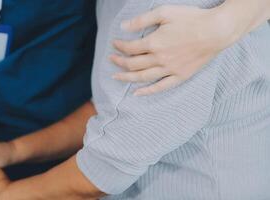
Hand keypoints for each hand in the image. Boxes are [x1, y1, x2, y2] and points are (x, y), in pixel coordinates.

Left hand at [110, 5, 237, 95]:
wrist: (217, 30)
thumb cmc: (192, 18)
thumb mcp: (164, 12)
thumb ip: (141, 20)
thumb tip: (123, 27)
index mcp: (154, 43)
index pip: (130, 48)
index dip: (119, 46)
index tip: (115, 44)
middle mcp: (159, 59)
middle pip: (133, 64)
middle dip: (119, 61)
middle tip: (111, 59)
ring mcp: (170, 70)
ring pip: (143, 77)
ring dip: (127, 77)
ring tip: (116, 77)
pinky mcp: (181, 76)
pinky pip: (161, 87)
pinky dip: (148, 91)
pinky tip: (137, 93)